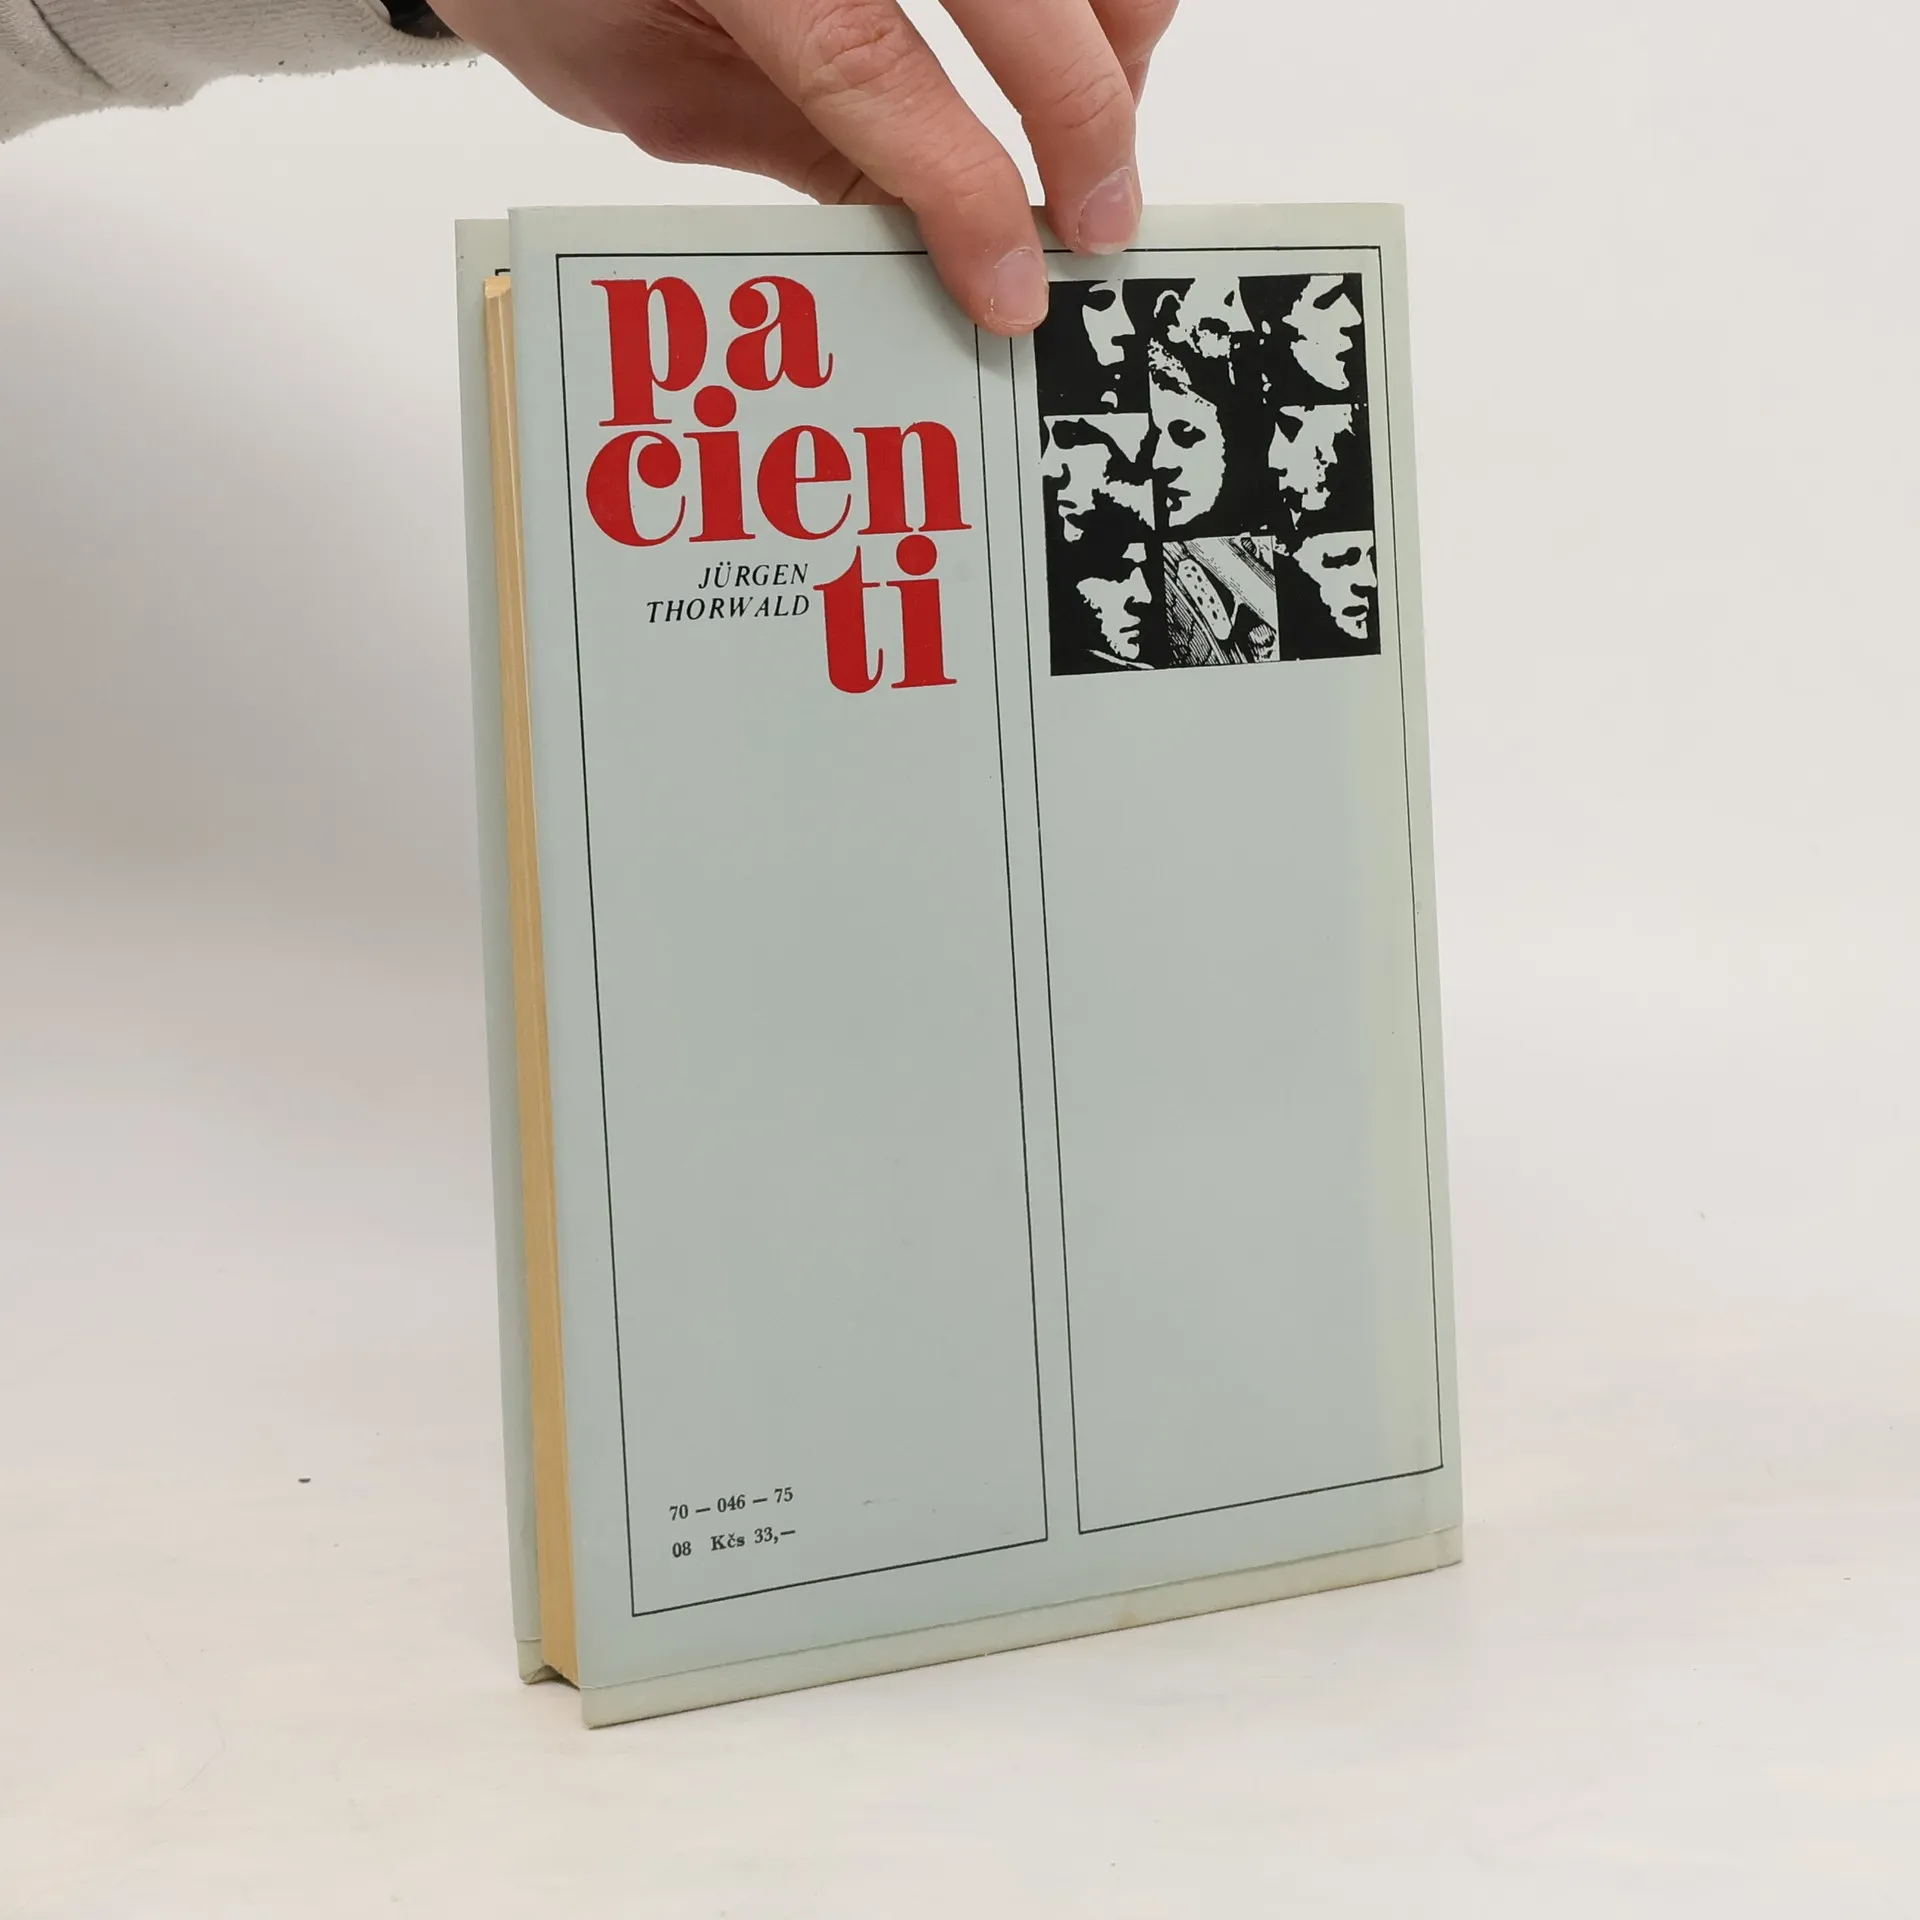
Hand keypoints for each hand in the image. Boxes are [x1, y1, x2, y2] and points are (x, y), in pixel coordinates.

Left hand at [428, 0, 1177, 334]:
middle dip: (1088, 115)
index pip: (877, 73)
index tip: (1017, 289)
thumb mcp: (642, 83)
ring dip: (1115, 29)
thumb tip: (930, 230)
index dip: (969, 196)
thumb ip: (791, 147)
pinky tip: (1075, 32)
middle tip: (1100, 222)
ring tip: (1093, 118)